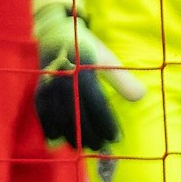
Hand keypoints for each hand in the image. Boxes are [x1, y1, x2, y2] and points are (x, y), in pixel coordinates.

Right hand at [31, 0, 143, 150]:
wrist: (56, 33)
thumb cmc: (87, 47)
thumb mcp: (107, 59)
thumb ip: (123, 80)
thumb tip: (141, 97)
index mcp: (82, 68)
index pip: (96, 103)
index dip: (106, 123)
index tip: (116, 138)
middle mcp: (63, 77)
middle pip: (76, 113)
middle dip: (89, 133)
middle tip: (101, 147)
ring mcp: (48, 83)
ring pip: (58, 115)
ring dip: (70, 135)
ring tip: (82, 148)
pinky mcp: (39, 88)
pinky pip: (42, 112)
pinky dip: (48, 129)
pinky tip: (55, 144)